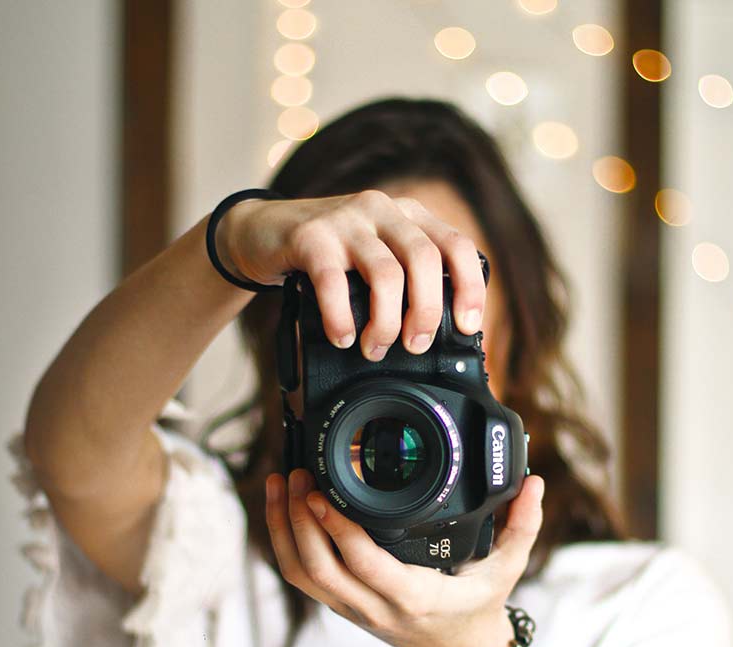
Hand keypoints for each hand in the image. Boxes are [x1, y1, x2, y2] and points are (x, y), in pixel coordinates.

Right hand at [219, 189, 485, 360]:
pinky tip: (342, 336)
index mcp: (409, 217)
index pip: (456, 245)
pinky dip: (341, 318)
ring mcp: (347, 221)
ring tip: (374, 348)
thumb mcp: (375, 259)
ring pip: (386, 273)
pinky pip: (334, 282)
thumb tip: (433, 336)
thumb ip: (404, 282)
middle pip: (424, 260)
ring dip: (385, 323)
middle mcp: (383, 211)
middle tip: (415, 345)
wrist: (263, 231)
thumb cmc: (328, 256)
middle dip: (426, 312)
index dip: (469, 287)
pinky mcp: (311, 236)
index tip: (469, 326)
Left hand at [265, 468, 544, 646]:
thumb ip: (523, 527)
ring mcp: (352, 609)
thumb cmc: (478, 608)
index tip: (322, 493)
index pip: (364, 564)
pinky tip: (280, 508)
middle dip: (298, 522)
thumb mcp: (507, 570)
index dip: (337, 529)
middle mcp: (375, 607)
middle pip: (318, 569)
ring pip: (301, 574)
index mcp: (414, 596)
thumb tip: (534, 484)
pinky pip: (301, 578)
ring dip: (282, 530)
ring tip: (278, 484)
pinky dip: (284, 543)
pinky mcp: (340, 604)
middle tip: (296, 476)